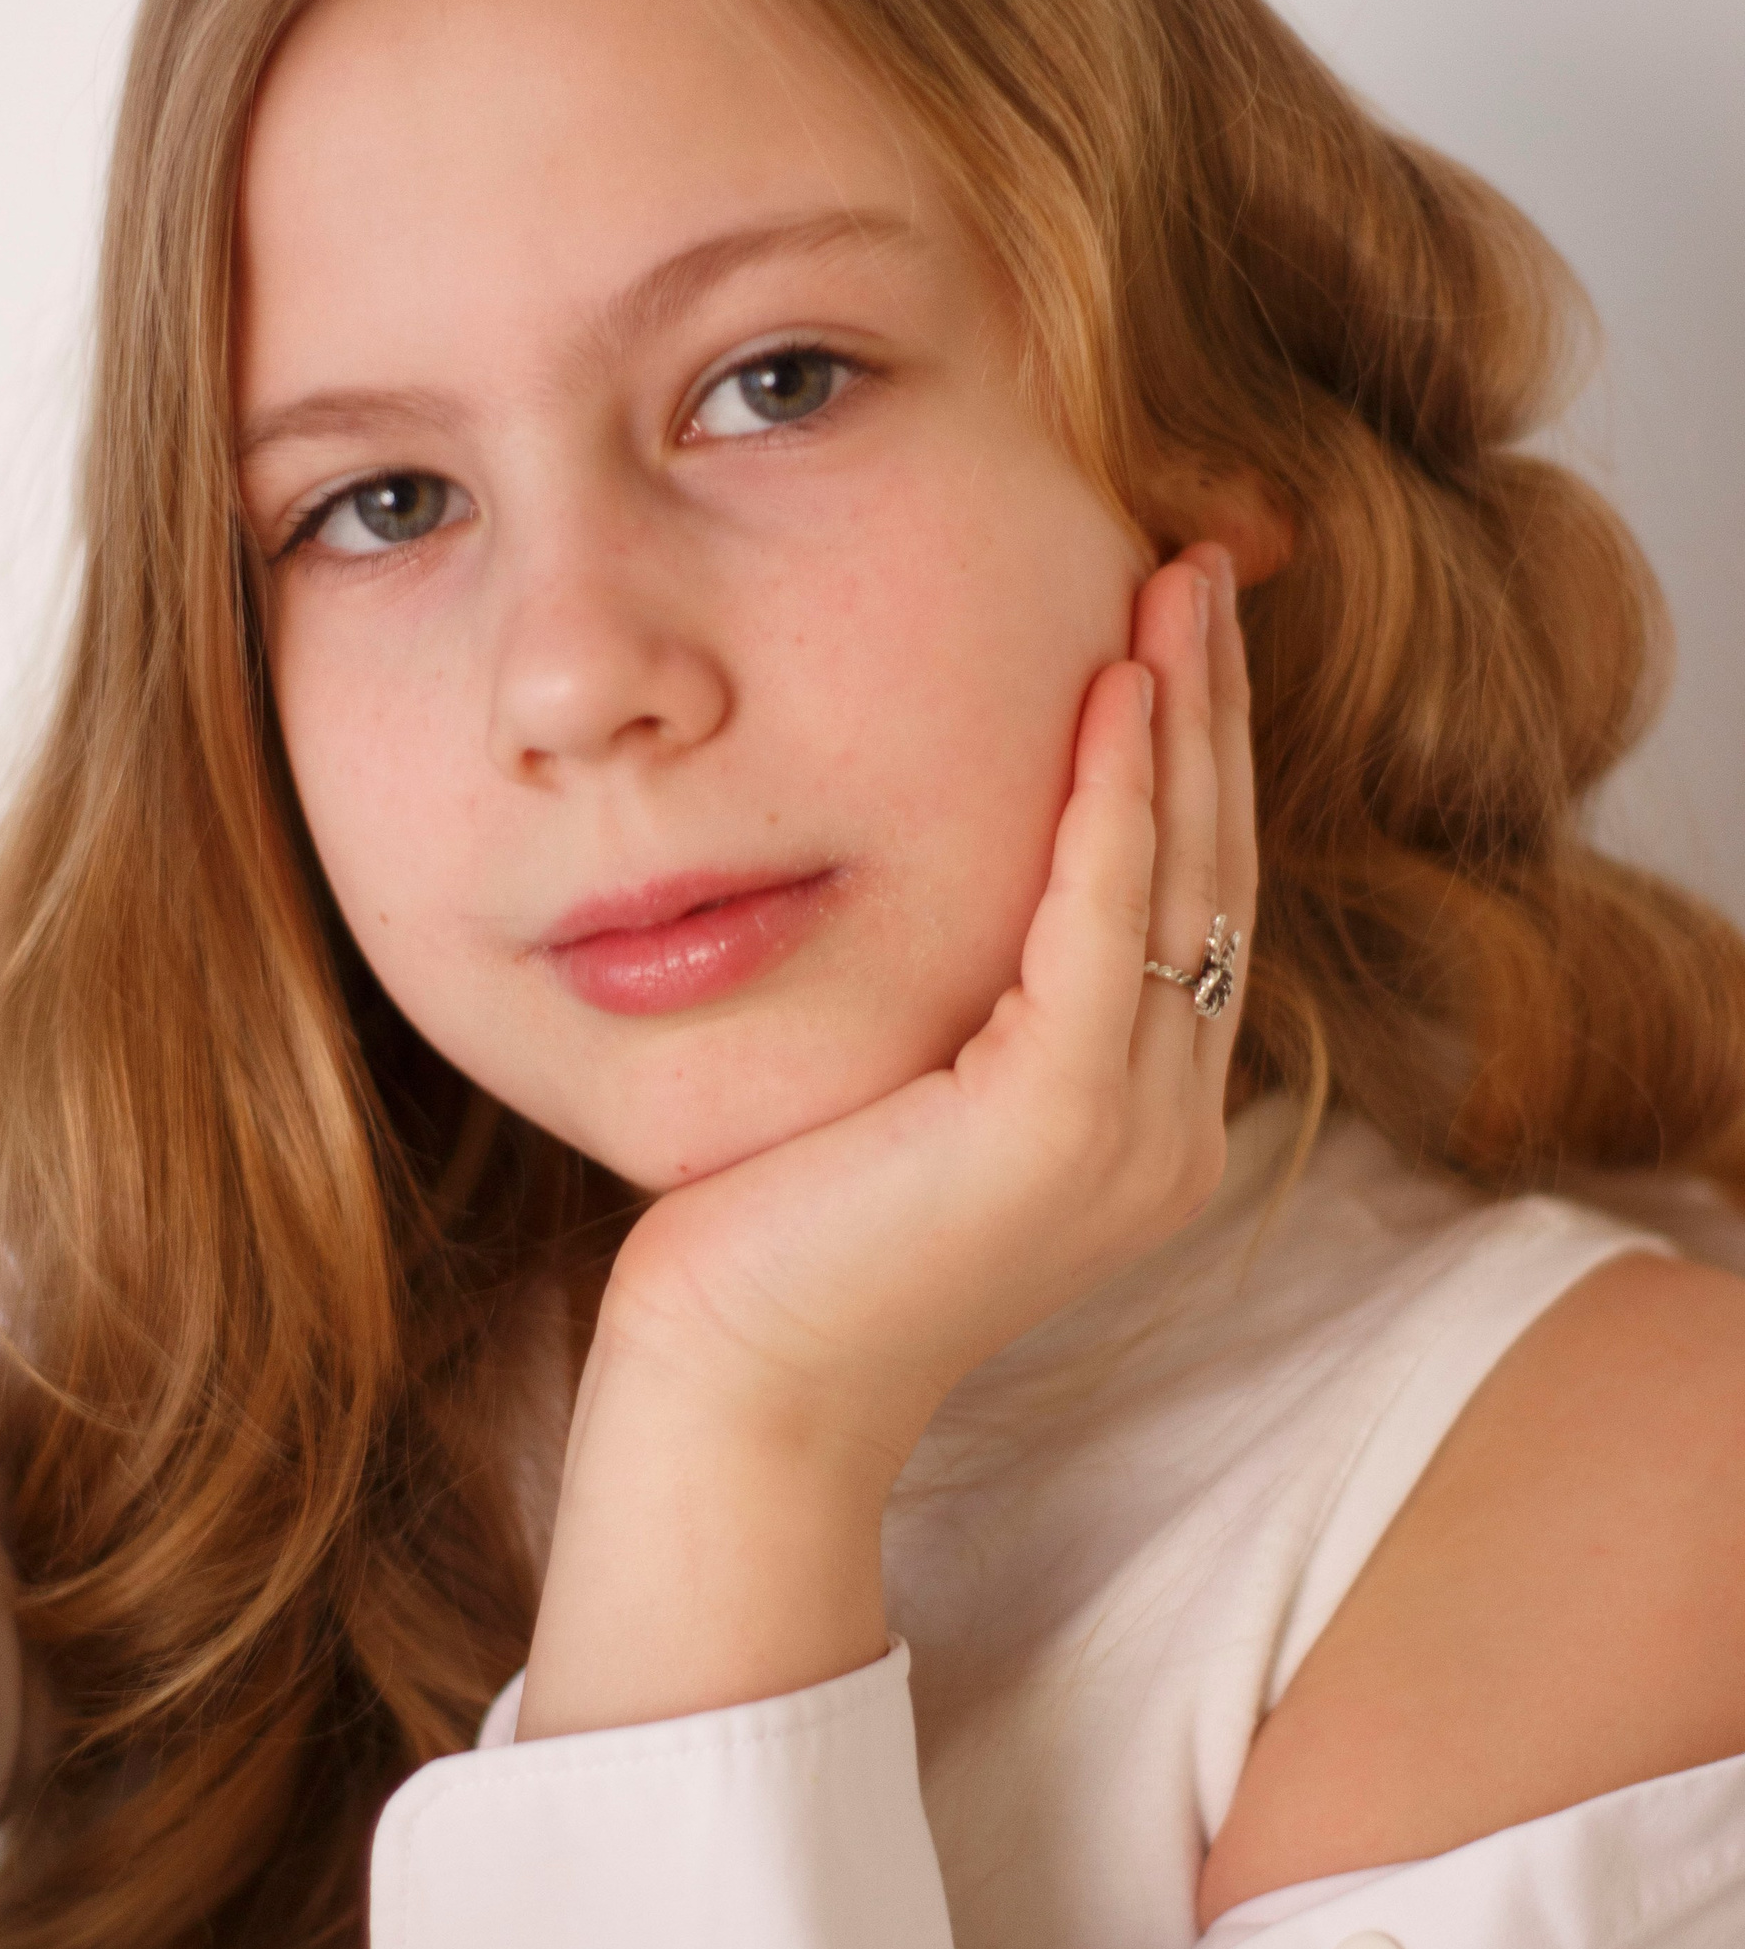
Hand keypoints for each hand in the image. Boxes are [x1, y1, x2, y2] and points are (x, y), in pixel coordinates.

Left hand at [515, 545, 1254, 1736]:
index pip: (1188, 900)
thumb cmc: (779, 1232)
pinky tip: (1114, 690)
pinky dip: (1115, 798)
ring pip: (1184, 880)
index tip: (1174, 628)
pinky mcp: (1066, 1126)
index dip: (1195, 758)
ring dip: (1186, 721)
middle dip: (1213, 708)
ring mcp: (1135, 1135)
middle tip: (1199, 567)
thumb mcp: (898, 1082)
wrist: (735, 1382)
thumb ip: (966, 993)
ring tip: (1176, 588)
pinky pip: (1105, 921)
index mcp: (1138, 1118)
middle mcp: (1169, 1128)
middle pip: (1213, 870)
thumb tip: (957, 857)